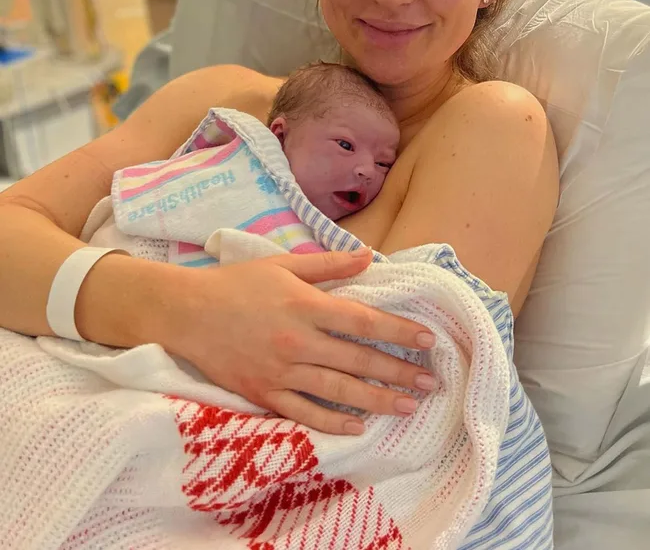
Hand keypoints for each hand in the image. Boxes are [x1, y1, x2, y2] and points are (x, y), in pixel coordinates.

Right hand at [166, 249, 435, 434]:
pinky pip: (304, 413)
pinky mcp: (263, 394)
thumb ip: (328, 264)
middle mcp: (298, 341)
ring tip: (409, 407)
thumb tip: (368, 256)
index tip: (428, 340)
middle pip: (358, 359)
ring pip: (339, 390)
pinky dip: (333, 423)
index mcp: (305, 305)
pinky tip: (358, 427)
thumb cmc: (236, 284)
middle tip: (431, 382)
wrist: (185, 313)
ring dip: (378, 400)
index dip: (399, 331)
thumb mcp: (282, 264)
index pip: (363, 321)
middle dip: (399, 371)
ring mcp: (280, 372)